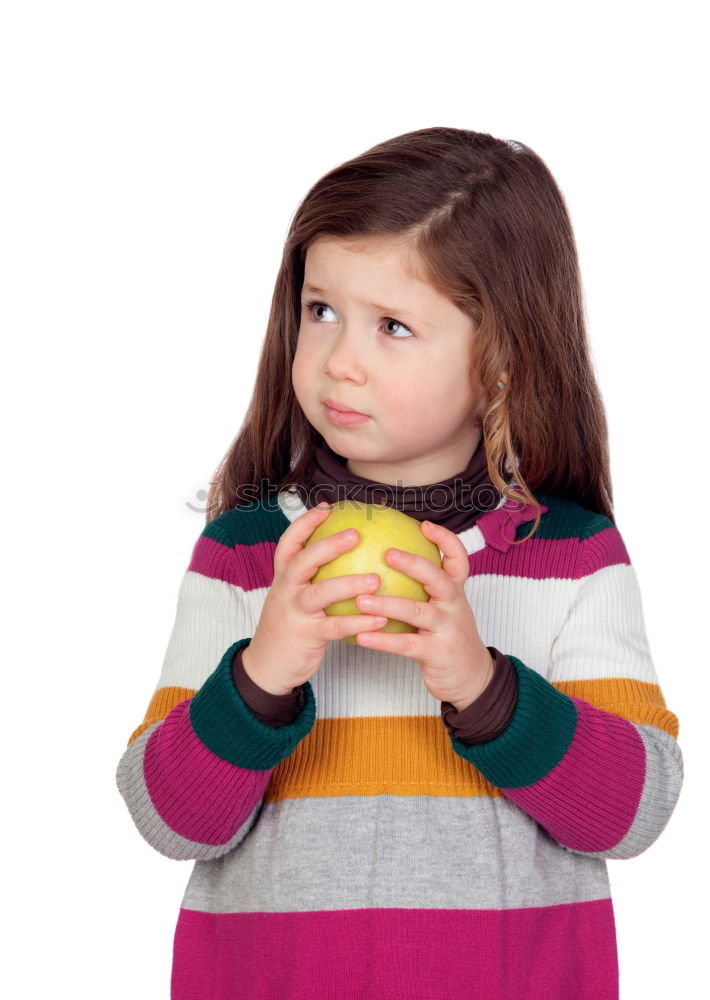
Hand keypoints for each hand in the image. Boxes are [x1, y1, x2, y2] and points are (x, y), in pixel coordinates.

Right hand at [242, 504, 386, 694]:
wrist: (267, 666)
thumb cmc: (290, 625)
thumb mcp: (293, 596)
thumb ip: (313, 576)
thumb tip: (347, 552)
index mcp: (283, 577)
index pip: (289, 543)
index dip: (305, 523)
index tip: (326, 508)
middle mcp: (286, 590)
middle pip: (303, 561)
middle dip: (328, 545)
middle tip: (356, 534)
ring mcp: (294, 613)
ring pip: (320, 593)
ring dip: (349, 584)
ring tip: (377, 579)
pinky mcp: (306, 636)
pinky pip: (335, 627)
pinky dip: (358, 622)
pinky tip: (381, 619)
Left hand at [354, 519, 494, 709]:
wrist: (471, 677)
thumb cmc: (447, 635)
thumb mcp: (444, 607)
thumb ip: (423, 587)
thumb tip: (385, 557)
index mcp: (455, 591)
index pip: (458, 559)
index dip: (445, 540)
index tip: (424, 525)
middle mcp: (453, 605)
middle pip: (438, 578)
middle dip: (413, 564)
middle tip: (386, 553)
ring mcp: (446, 629)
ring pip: (417, 612)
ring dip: (387, 604)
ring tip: (360, 600)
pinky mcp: (436, 653)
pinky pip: (406, 645)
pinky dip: (383, 640)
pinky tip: (361, 636)